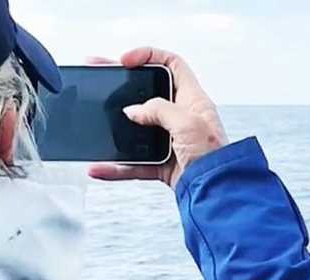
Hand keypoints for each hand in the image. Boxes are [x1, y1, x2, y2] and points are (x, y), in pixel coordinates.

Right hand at [86, 47, 227, 188]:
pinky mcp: (163, 164)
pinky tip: (99, 167)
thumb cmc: (213, 156)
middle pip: (146, 93)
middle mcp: (181, 118)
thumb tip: (132, 111)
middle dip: (121, 84)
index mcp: (193, 100)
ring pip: (136, 130)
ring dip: (114, 129)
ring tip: (92, 119)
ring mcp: (170, 141)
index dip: (150, 56)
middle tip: (98, 74)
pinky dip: (116, 167)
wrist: (217, 192)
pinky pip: (134, 164)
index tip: (126, 61)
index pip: (173, 65)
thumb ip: (158, 109)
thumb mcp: (188, 122)